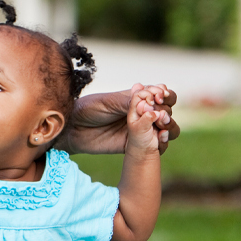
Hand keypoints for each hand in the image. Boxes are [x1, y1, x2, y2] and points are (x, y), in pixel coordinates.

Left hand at [62, 84, 179, 154]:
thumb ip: (129, 101)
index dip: (165, 95)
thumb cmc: (87, 109)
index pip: (163, 94)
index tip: (158, 97)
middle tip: (156, 114)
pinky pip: (157, 146)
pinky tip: (157, 140)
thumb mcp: (107, 102)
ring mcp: (142, 129)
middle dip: (165, 111)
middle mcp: (144, 112)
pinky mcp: (138, 145)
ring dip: (169, 127)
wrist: (71, 130)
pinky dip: (162, 143)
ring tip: (159, 127)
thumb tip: (150, 98)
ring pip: (168, 128)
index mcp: (138, 97)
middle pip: (168, 111)